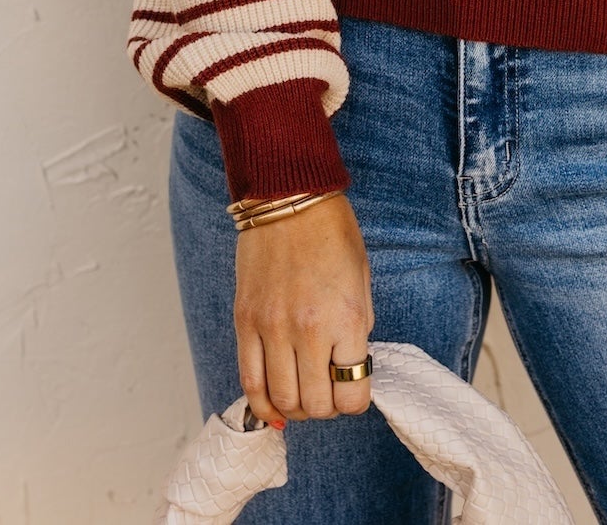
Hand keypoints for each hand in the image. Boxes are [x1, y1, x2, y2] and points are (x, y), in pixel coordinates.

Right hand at [233, 194, 373, 426]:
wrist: (288, 196)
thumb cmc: (331, 233)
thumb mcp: (362, 279)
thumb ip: (356, 328)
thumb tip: (346, 367)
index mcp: (346, 318)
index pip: (352, 395)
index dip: (355, 401)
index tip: (353, 389)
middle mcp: (308, 330)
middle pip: (316, 405)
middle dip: (326, 409)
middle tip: (327, 393)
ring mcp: (271, 328)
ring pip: (281, 400)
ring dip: (295, 409)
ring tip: (302, 395)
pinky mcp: (244, 322)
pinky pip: (249, 380)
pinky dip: (262, 401)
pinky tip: (273, 401)